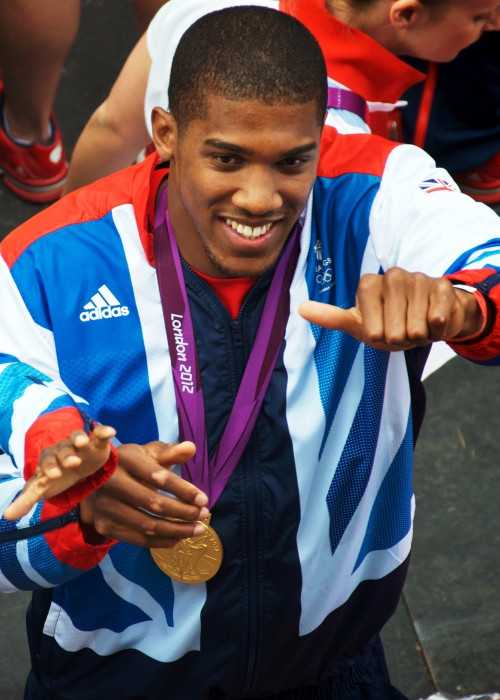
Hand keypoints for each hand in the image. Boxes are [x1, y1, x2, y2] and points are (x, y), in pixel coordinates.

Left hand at [4, 425, 115, 520]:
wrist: (79, 465)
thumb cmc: (59, 476)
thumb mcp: (43, 487)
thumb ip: (27, 499)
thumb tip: (7, 516)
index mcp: (49, 459)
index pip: (46, 461)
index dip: (49, 467)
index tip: (53, 476)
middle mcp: (64, 448)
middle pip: (62, 449)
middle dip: (66, 455)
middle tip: (72, 463)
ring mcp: (80, 444)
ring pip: (77, 437)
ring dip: (80, 438)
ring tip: (84, 443)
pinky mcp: (96, 442)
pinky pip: (99, 434)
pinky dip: (103, 431)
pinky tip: (110, 432)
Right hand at [79, 440, 209, 547]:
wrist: (90, 481)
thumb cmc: (128, 464)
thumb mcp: (145, 453)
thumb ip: (169, 452)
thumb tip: (192, 448)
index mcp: (125, 459)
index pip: (158, 476)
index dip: (183, 490)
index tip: (204, 499)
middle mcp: (111, 483)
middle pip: (153, 503)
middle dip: (184, 512)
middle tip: (205, 515)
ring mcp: (105, 507)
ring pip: (147, 525)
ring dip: (177, 530)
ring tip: (198, 529)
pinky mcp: (104, 525)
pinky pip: (137, 539)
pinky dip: (161, 542)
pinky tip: (179, 538)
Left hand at [299, 268, 482, 350]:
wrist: (428, 320)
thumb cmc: (389, 323)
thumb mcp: (359, 325)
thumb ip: (332, 317)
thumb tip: (301, 309)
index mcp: (368, 283)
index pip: (371, 327)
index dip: (377, 336)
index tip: (379, 330)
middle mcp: (392, 275)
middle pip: (394, 331)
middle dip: (399, 339)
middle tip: (401, 330)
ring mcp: (418, 278)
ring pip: (416, 327)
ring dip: (418, 335)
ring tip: (416, 325)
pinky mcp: (442, 285)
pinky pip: (437, 320)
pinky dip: (436, 330)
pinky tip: (434, 321)